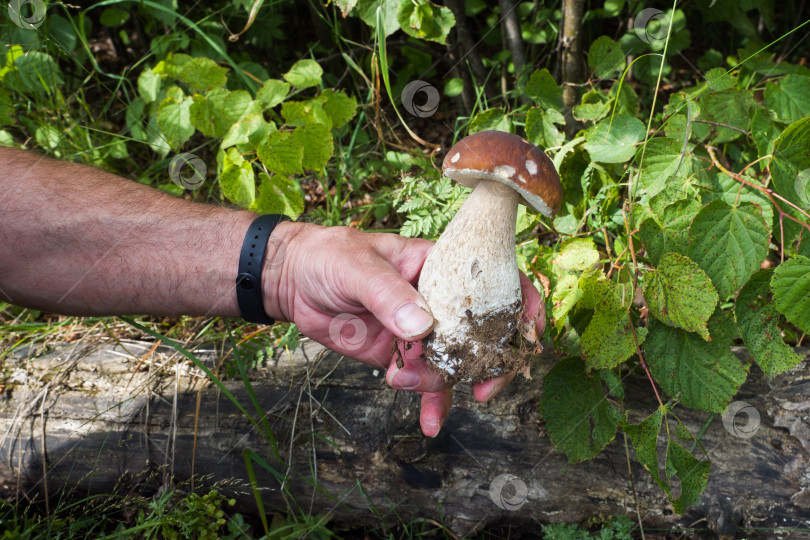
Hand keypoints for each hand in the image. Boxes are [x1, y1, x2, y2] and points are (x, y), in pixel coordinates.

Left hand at [263, 222, 545, 436]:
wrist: (293, 282)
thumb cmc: (329, 256)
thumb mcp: (357, 267)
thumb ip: (388, 294)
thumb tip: (422, 327)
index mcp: (440, 266)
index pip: (495, 279)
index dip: (521, 304)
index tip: (527, 335)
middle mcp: (440, 298)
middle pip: (484, 332)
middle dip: (490, 362)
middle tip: (484, 388)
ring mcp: (422, 329)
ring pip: (454, 362)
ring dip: (440, 382)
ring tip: (401, 379)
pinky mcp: (400, 353)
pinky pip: (426, 381)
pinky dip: (431, 403)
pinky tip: (430, 424)